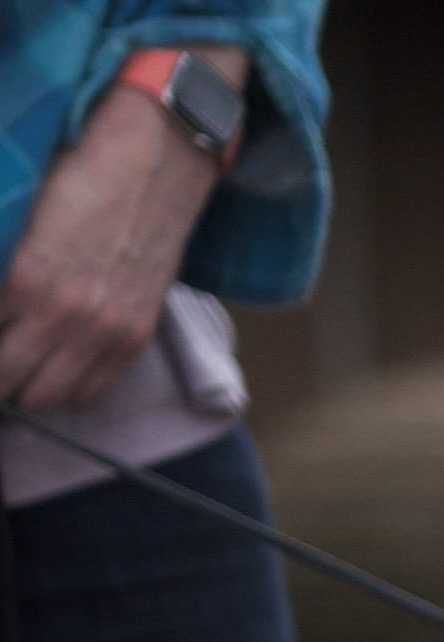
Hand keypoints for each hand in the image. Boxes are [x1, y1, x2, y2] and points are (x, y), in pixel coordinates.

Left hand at [0, 77, 228, 411]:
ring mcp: (106, 334)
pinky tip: (50, 369)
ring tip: (13, 368)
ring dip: (22, 387)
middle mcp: (66, 318)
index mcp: (25, 279)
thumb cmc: (75, 175)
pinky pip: (91, 393)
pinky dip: (64, 390)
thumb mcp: (18, 217)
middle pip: (8, 383)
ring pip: (46, 398)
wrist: (153, 167)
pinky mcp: (135, 337)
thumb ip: (3, 268)